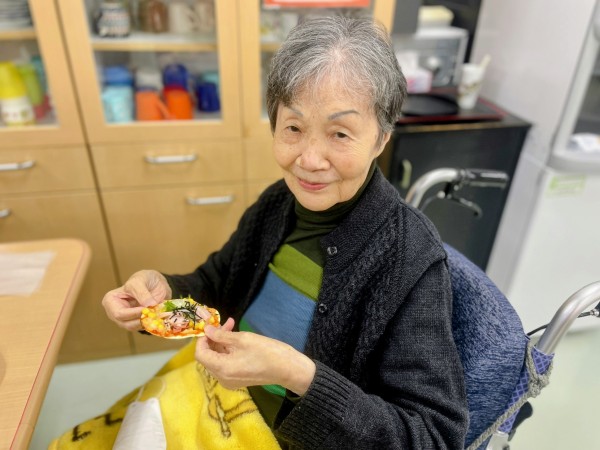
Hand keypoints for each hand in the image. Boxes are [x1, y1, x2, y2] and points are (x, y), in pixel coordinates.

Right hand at [102, 270, 171, 330]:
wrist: (155, 282)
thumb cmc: (143, 279)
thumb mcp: (140, 281)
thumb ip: (142, 293)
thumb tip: (149, 306)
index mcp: (111, 301)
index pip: (119, 314)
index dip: (133, 314)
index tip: (148, 309)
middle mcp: (116, 313)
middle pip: (127, 324)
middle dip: (142, 320)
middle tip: (156, 314)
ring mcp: (126, 320)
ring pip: (137, 327)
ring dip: (149, 322)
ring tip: (160, 313)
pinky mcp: (138, 323)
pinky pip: (145, 327)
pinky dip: (154, 323)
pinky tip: (161, 316)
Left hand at [195, 319, 315, 394]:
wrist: (287, 369)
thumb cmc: (267, 352)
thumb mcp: (243, 339)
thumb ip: (222, 335)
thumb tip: (207, 330)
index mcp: (221, 369)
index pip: (200, 354)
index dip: (202, 339)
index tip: (211, 326)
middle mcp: (222, 378)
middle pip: (208, 357)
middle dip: (213, 339)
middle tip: (226, 323)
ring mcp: (229, 380)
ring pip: (217, 359)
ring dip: (221, 343)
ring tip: (233, 327)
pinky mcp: (237, 379)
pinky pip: (225, 364)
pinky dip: (228, 351)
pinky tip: (237, 339)